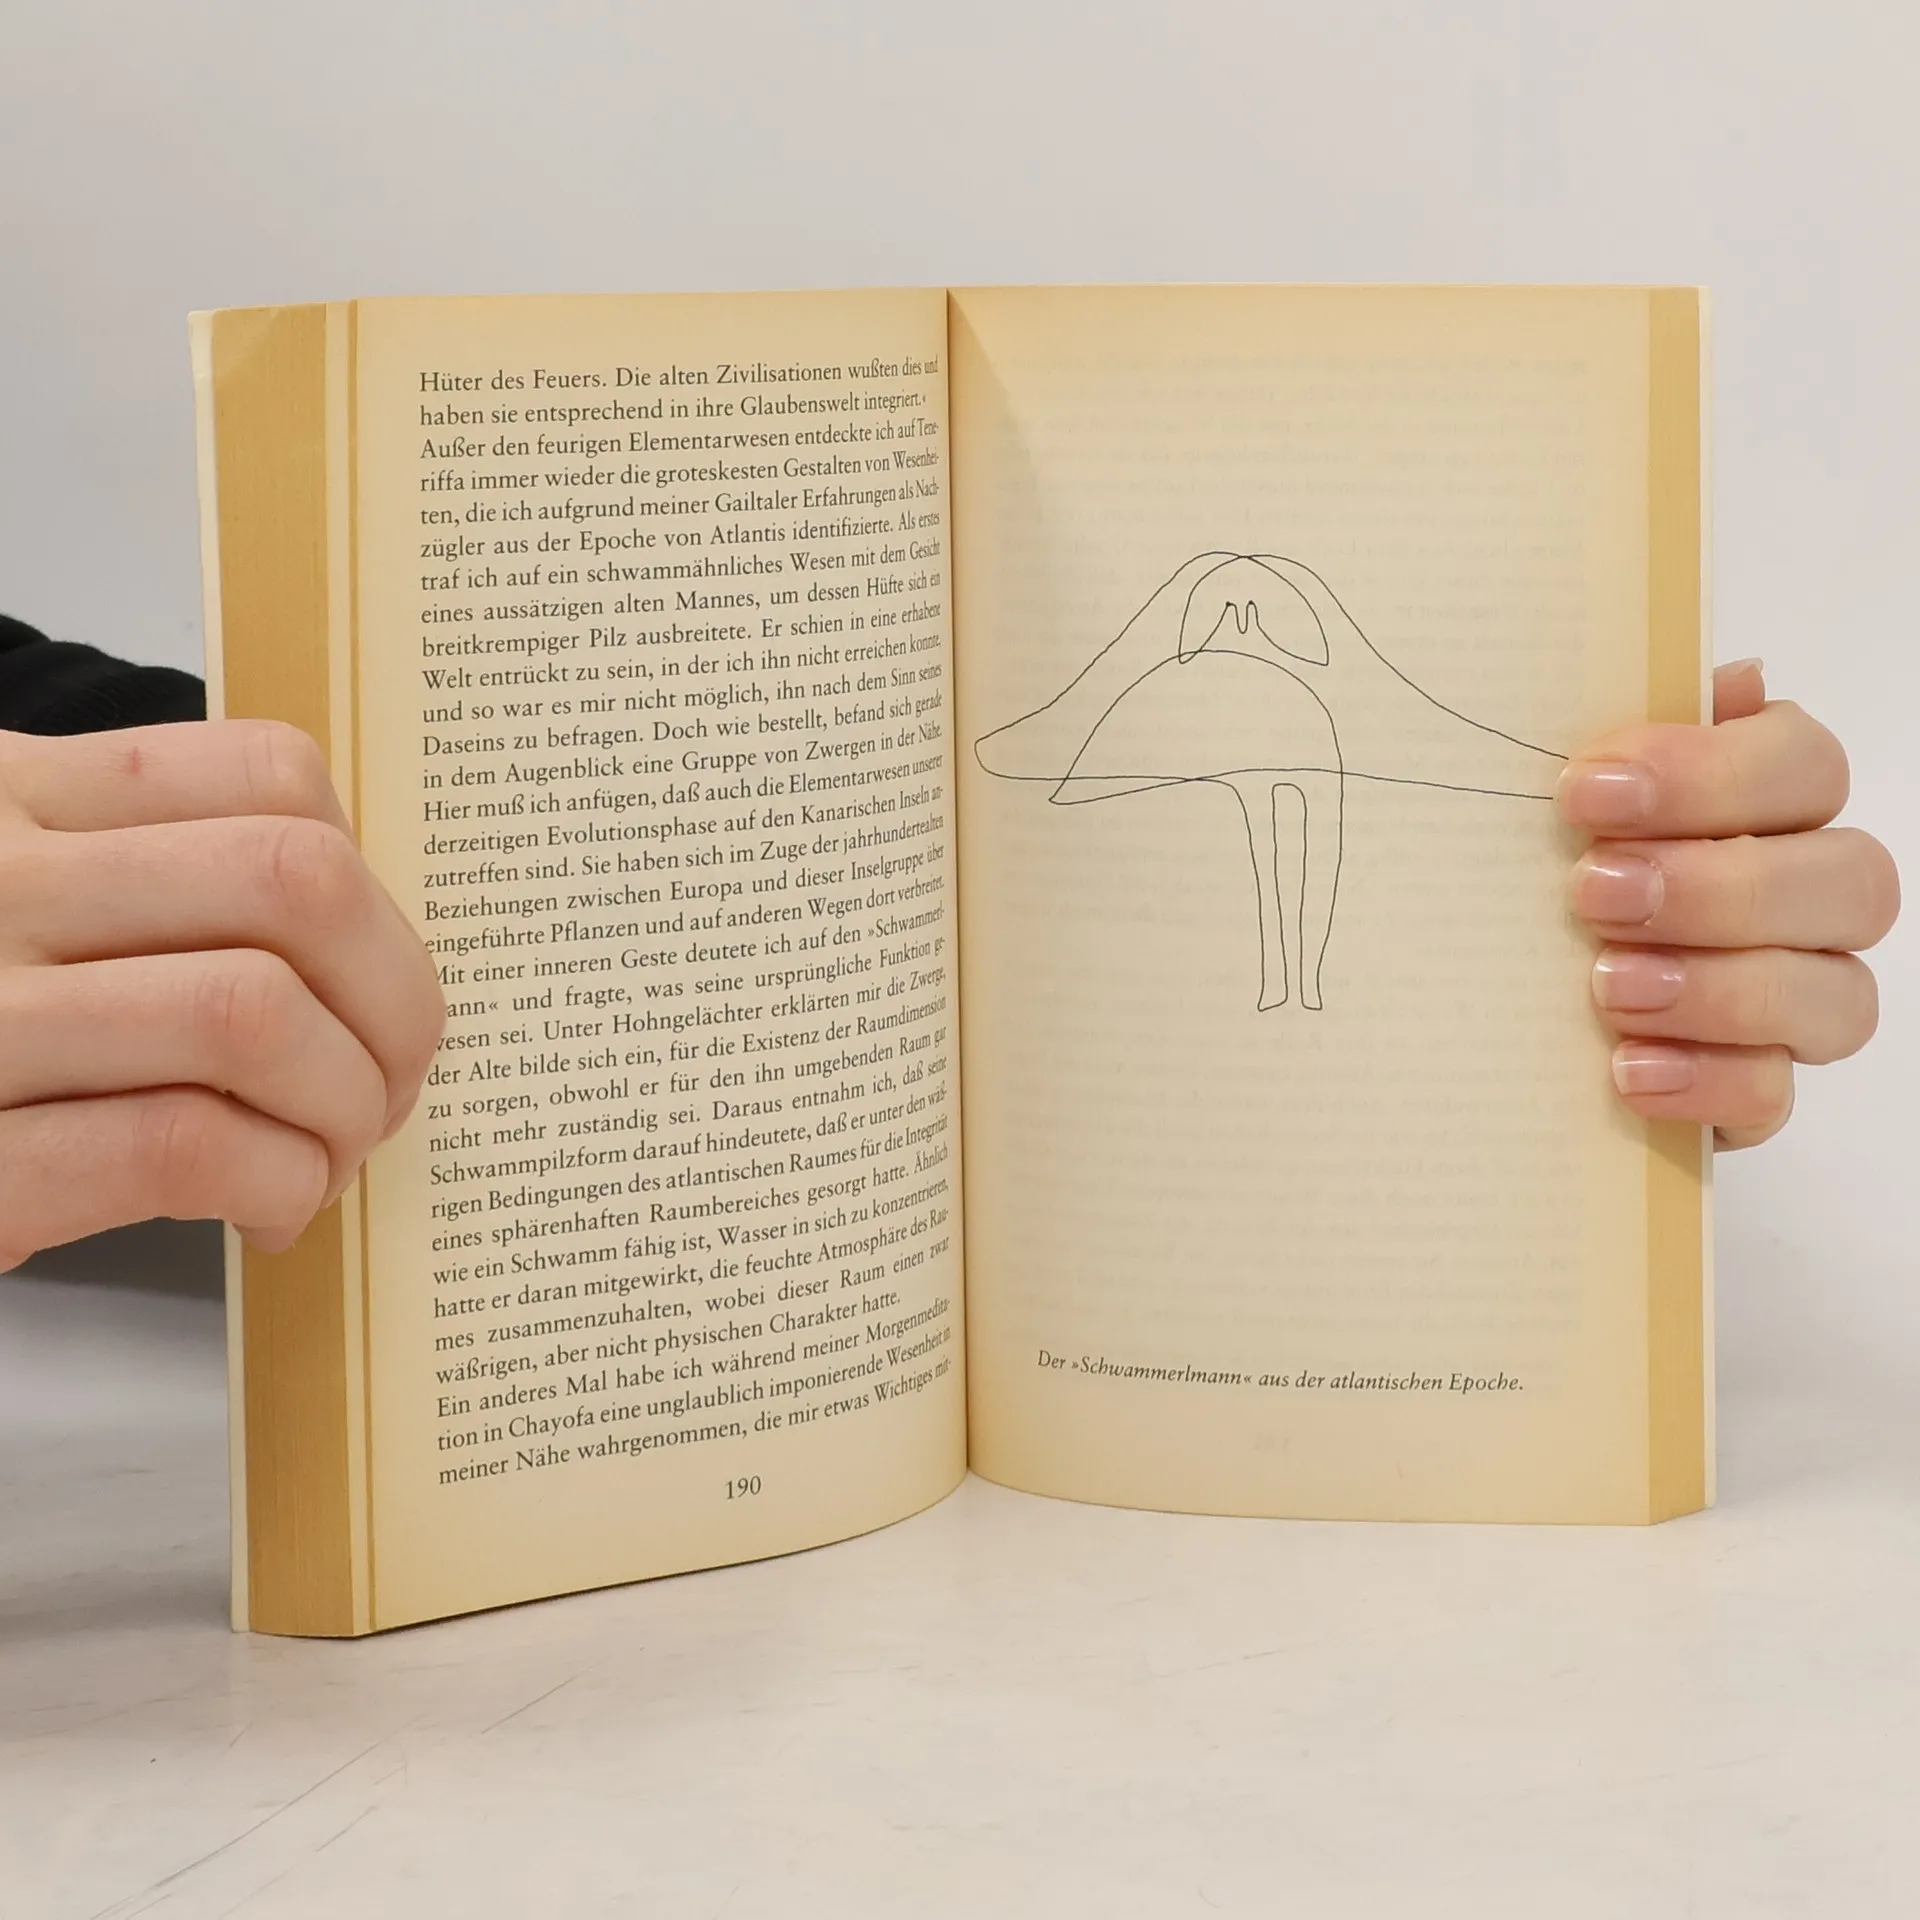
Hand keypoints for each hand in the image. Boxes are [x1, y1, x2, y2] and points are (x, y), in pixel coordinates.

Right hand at [0, 722, 444, 1268]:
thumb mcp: (30, 904)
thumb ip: (162, 886)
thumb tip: (376, 953)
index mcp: (18, 796)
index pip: (272, 775)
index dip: (375, 892)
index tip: (379, 980)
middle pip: (297, 884)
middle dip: (397, 1002)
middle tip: (389, 1085)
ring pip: (253, 1012)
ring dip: (344, 1106)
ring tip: (328, 1155)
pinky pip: (183, 1141)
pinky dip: (276, 1180)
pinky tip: (267, 1207)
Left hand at [1558, 662, 1898, 1148]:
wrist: (1476, 991)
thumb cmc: (1527, 865)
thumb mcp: (1542, 794)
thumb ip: (1615, 726)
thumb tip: (1719, 678)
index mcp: (1762, 799)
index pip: (1803, 764)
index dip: (1712, 774)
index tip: (1587, 791)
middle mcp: (1802, 893)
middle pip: (1849, 880)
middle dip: (1719, 888)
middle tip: (1595, 893)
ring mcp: (1794, 997)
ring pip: (1838, 994)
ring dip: (1721, 989)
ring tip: (1610, 986)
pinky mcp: (1755, 1086)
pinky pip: (1778, 1094)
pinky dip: (1709, 1081)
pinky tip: (1629, 1069)